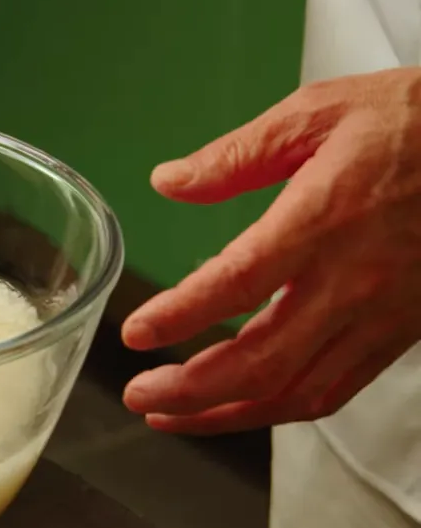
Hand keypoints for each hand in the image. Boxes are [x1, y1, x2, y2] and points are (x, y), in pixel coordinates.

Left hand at [122, 67, 420, 433]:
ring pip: (296, 392)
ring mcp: (381, 316)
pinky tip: (238, 408)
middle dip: (190, 389)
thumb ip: (237, 155)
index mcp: (321, 220)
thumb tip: (168, 182)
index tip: (135, 334)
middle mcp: (352, 281)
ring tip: (170, 415)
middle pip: (262, 360)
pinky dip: (278, 410)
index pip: (237, 281)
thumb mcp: (319, 112)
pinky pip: (334, 391)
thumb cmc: (412, 122)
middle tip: (138, 394)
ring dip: (226, 414)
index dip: (180, 315)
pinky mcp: (400, 334)